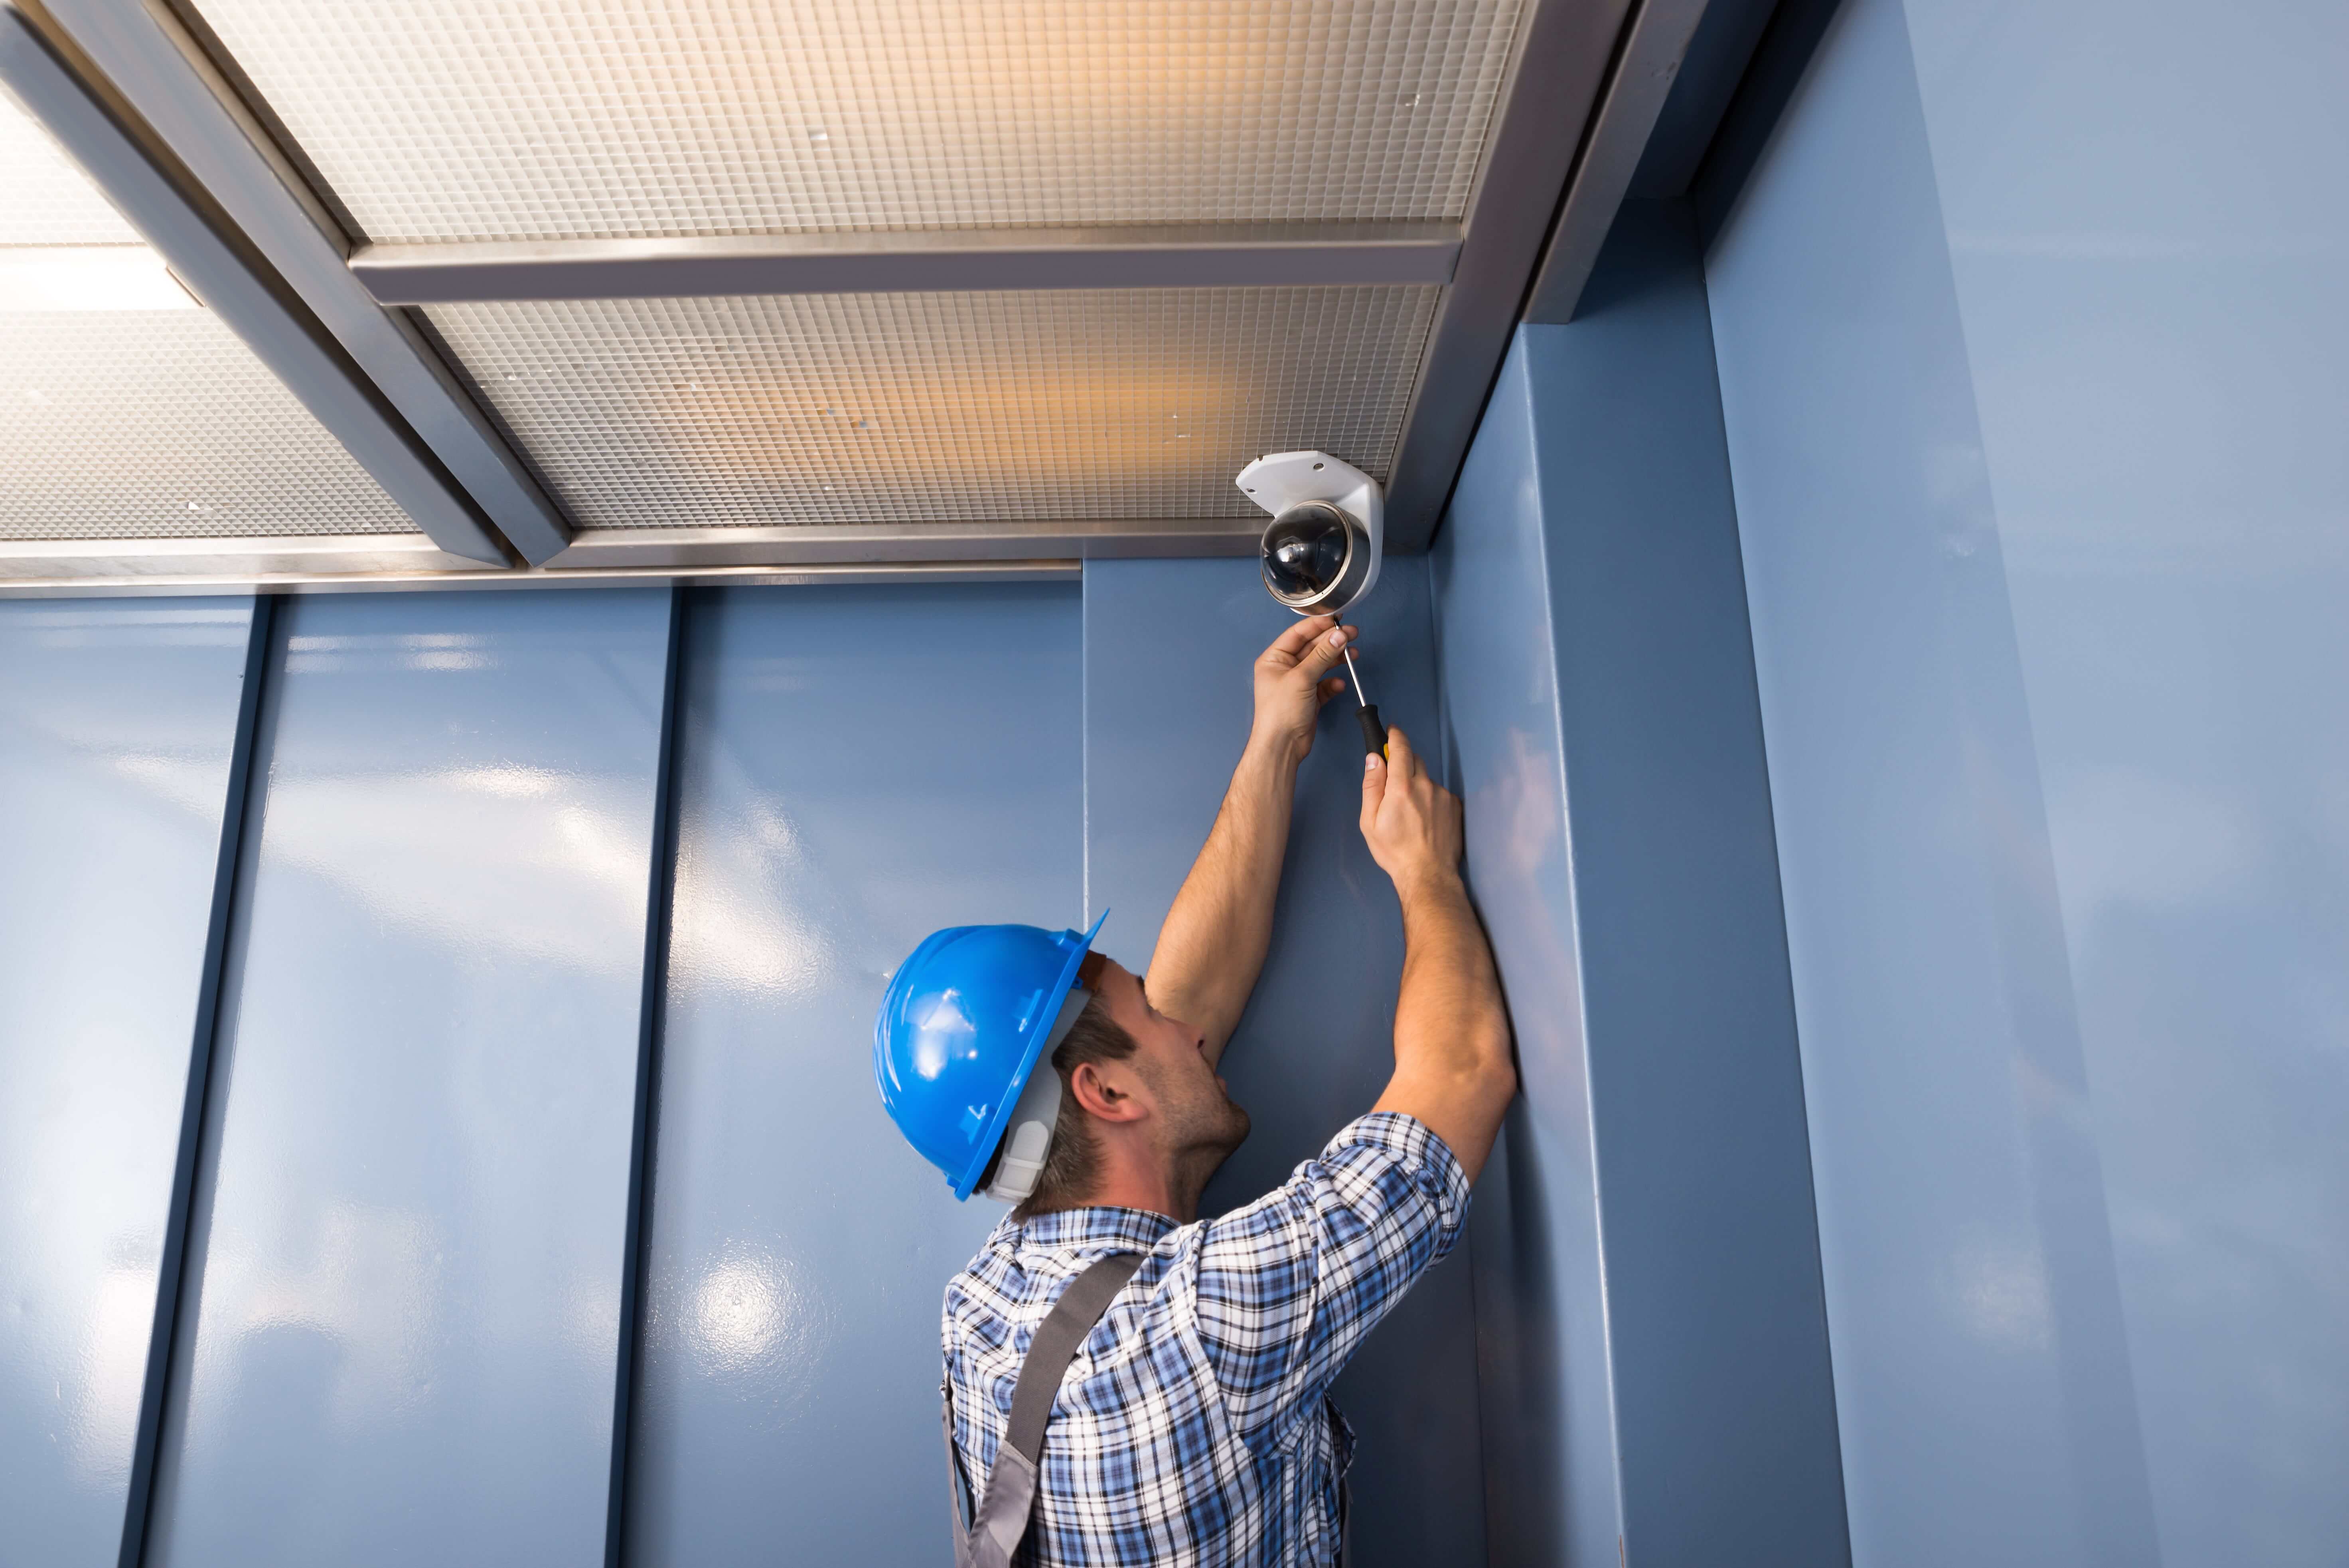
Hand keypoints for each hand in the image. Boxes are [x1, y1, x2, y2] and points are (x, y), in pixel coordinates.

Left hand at [1249, 615, 1352, 764]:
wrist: (1282, 746)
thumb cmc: (1281, 711)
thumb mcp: (1302, 678)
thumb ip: (1322, 655)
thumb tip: (1339, 636)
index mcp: (1274, 659)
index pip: (1298, 634)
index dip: (1318, 625)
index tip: (1337, 620)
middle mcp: (1285, 669)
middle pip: (1312, 648)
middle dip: (1332, 642)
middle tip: (1352, 635)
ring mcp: (1298, 684)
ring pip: (1321, 665)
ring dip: (1336, 660)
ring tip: (1354, 655)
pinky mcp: (1309, 698)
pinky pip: (1324, 685)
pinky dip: (1333, 683)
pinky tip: (1340, 684)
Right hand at [1359, 725, 1463, 897]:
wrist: (1428, 874)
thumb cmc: (1394, 851)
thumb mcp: (1370, 821)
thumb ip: (1372, 786)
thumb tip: (1375, 758)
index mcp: (1402, 788)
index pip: (1401, 748)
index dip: (1396, 736)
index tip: (1392, 731)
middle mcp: (1426, 786)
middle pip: (1415, 760)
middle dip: (1404, 763)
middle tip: (1394, 783)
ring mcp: (1443, 795)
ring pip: (1427, 779)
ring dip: (1417, 785)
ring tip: (1410, 812)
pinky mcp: (1455, 806)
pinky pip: (1439, 793)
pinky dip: (1431, 799)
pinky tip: (1425, 819)